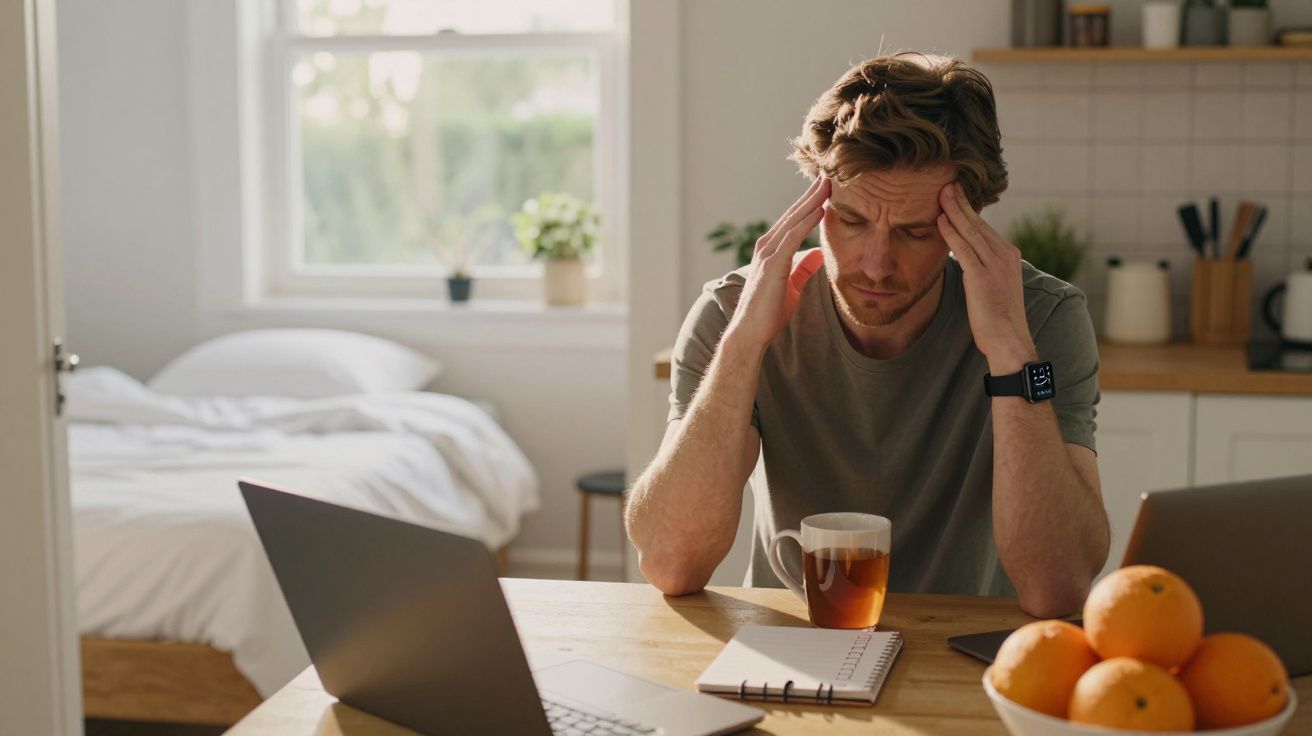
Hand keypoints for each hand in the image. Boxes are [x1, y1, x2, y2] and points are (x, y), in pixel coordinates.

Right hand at [724, 177, 829, 352]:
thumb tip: (820, 253)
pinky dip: (808, 220)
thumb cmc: (769, 312)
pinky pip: (794, 235)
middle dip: (812, 193)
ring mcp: (768, 253)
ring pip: (794, 219)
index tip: (826, 187)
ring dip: (812, 200)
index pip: (793, 220)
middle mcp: (767, 246)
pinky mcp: (773, 263)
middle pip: (793, 213)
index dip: (809, 202)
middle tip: (829, 173)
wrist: (752, 332)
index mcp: (772, 250)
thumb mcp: (793, 285)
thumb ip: (804, 267)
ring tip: (828, 183)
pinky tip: (821, 208)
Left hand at [936, 182, 1036, 373]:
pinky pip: (963, 249)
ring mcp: (995, 265)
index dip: (968, 209)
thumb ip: (983, 267)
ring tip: (941, 193)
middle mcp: (1005, 255)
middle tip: (946, 183)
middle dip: (961, 202)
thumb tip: (965, 255)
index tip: (955, 193)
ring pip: (971, 231)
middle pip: (978, 223)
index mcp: (1009, 255)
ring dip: (954, 210)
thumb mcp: (994, 285)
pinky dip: (951, 232)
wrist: (1009, 340)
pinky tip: (939, 220)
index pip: (984, 226)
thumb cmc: (997, 317)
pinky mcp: (982, 277)